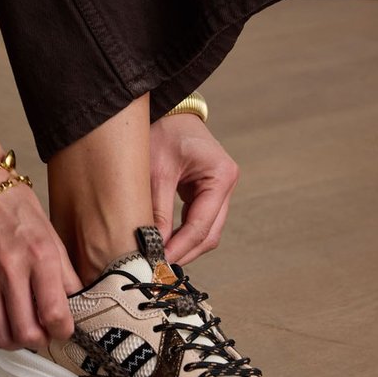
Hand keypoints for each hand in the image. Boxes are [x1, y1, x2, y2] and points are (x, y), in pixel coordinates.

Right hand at [0, 174, 80, 350]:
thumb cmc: (14, 206)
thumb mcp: (51, 235)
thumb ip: (64, 275)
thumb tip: (76, 306)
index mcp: (38, 256)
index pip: (55, 315)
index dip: (63, 331)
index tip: (63, 328)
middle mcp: (8, 269)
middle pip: (25, 335)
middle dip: (39, 340)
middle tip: (42, 331)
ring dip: (14, 336)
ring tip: (20, 321)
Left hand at [150, 114, 238, 264]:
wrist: (164, 107)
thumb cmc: (162, 129)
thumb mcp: (156, 172)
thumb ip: (157, 211)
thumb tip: (151, 249)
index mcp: (221, 175)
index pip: (201, 225)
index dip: (180, 249)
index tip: (158, 264)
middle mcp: (225, 184)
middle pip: (209, 234)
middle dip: (184, 253)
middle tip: (157, 269)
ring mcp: (218, 188)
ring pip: (205, 231)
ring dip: (184, 247)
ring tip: (158, 259)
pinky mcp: (206, 190)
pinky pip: (198, 221)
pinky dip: (182, 235)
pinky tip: (163, 244)